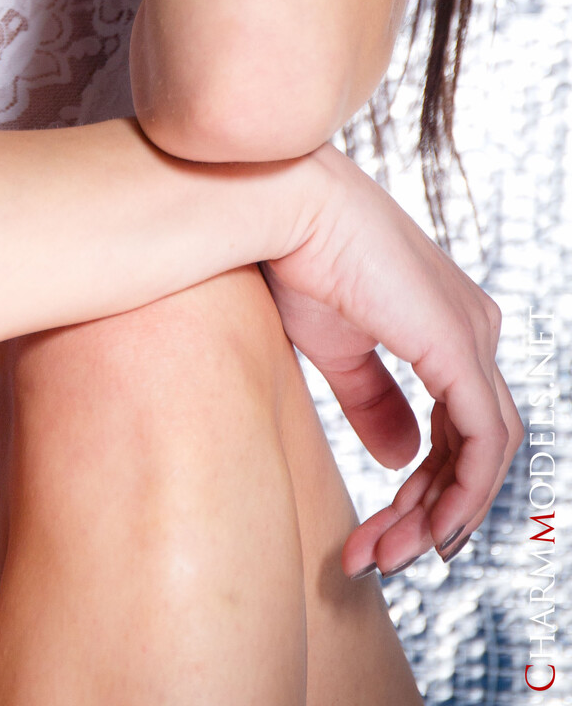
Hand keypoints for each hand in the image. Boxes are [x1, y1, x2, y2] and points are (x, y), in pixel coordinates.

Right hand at [265, 141, 522, 575]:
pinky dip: (462, 494)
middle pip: (476, 444)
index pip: (460, 424)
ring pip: (486, 451)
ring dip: (439, 514)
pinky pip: (482, 440)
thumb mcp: (336, 345)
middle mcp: (474, 324)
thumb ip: (373, 398)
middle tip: (379, 555)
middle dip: (431, 512)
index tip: (378, 529)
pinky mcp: (458, 344)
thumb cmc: (292, 255)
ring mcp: (472, 333)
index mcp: (448, 320)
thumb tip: (402, 456)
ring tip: (384, 553)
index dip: (427, 486)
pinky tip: (424, 530)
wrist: (275, 206)